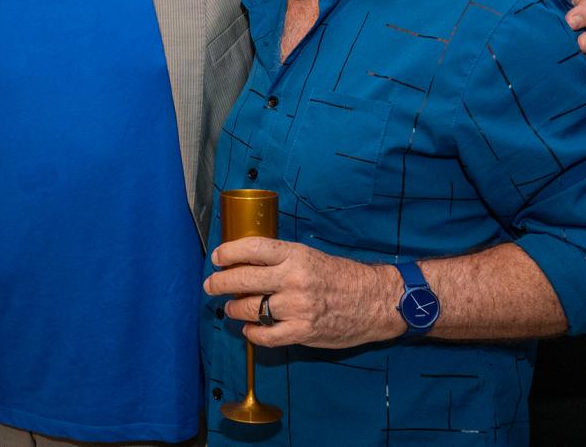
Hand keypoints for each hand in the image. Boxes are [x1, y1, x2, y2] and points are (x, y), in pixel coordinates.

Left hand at [203, 237, 401, 348]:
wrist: (375, 300)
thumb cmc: (341, 276)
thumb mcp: (310, 256)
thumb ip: (280, 259)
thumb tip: (244, 262)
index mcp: (295, 255)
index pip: (251, 248)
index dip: (228, 252)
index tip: (217, 257)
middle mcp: (294, 279)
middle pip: (242, 280)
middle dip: (219, 283)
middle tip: (210, 285)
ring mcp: (297, 307)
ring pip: (249, 309)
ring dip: (234, 309)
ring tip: (231, 308)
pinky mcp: (302, 332)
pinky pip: (265, 335)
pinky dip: (252, 333)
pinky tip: (249, 329)